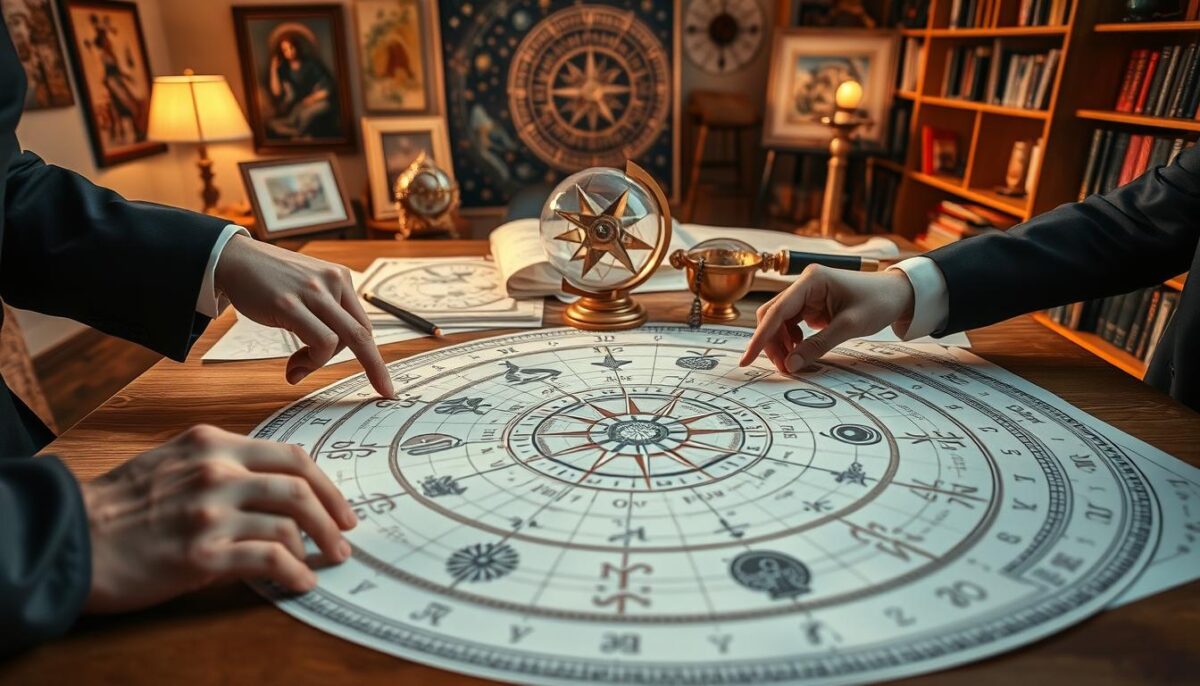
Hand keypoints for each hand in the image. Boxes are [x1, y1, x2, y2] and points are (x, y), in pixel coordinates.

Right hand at [81, 425, 356, 612]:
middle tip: (346, 536)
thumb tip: (270, 488)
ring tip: (328, 562)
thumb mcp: (172, 462)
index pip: (290, 455)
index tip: (339, 505)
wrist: (70, 537)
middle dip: (334, 513)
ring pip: (291, 522)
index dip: (325, 483)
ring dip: (320, 545)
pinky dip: (294, 571)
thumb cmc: (119, 504)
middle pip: (300, 485)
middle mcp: (216, 471)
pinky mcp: (202, 553)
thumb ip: (221, 465)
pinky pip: (269, 559)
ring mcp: (210, 511)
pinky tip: (300, 582)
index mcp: (212, 443)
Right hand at [216, 235, 393, 396]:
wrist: (233, 258)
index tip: (383, 382)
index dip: (373, 355)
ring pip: (343, 340)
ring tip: (297, 368)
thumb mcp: (307, 291)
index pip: (363, 323)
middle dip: (374, 367)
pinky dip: (312, 361)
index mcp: (339, 278)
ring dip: (322, 364)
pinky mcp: (289, 304)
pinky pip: (320, 342)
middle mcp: (332, 281)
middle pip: (363, 333)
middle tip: (381, 390)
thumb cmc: (269, 280)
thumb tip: (324, 355)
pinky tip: (293, 367)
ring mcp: (312, 291)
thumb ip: (323, 316)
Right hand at [739, 266, 915, 373]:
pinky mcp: (811, 305)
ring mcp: (806, 295)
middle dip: (772, 344)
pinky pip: (791, 324)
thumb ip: (819, 345)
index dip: (760, 338)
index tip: (747, 359)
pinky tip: (801, 350)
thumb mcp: (850, 325)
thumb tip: (791, 365)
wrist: (898, 294)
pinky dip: (791, 341)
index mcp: (811, 280)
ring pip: (779, 322)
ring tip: (793, 363)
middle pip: (772, 316)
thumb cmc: (878, 301)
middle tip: (784, 368)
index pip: (776, 312)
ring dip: (781, 344)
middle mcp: (804, 284)